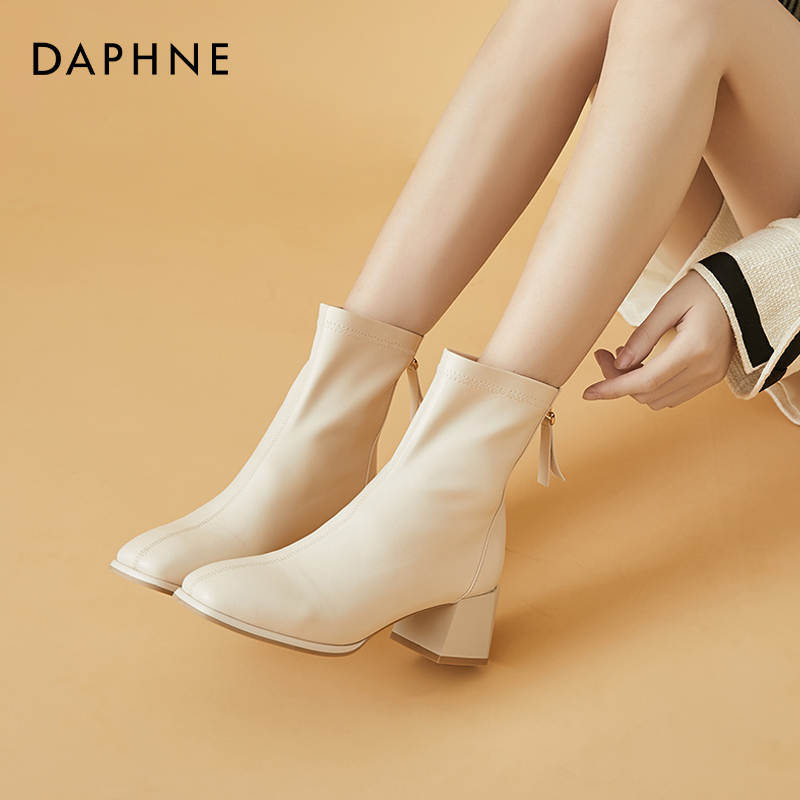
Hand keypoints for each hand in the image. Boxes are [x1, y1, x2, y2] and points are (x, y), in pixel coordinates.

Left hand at [583, 270, 734, 409]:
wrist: (745, 291)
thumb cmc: (707, 288)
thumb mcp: (669, 304)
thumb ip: (643, 336)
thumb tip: (619, 364)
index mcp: (694, 349)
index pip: (645, 381)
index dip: (613, 388)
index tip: (588, 392)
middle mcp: (705, 369)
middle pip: (648, 393)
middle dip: (618, 380)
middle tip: (604, 354)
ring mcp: (710, 377)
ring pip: (658, 399)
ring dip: (634, 384)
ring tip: (623, 356)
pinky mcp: (711, 378)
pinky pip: (673, 394)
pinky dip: (652, 385)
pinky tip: (643, 363)